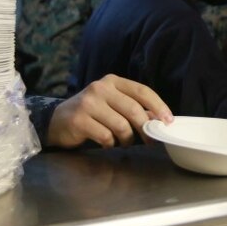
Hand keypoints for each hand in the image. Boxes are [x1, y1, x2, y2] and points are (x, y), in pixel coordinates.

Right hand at [47, 74, 173, 148]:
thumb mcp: (112, 104)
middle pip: (133, 110)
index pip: (142, 91)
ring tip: (124, 142)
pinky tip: (107, 143)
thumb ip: (133, 108)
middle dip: (145, 128)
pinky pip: (105, 136)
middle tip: (150, 141)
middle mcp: (100, 88)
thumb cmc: (92, 113)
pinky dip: (110, 144)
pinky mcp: (79, 120)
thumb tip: (159, 119)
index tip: (168, 121)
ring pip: (121, 125)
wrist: (58, 120)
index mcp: (113, 81)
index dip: (158, 106)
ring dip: (127, 139)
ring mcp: (88, 103)